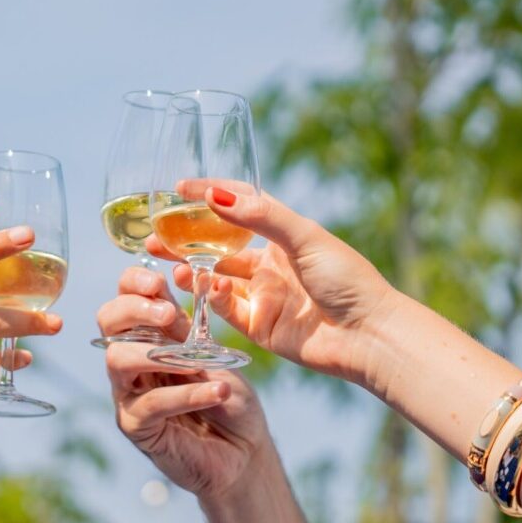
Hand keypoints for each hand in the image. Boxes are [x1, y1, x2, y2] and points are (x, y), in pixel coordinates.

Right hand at [96, 267, 272, 500]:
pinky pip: (151, 404)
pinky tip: (218, 393)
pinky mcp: (137, 427)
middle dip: (134, 309)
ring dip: (155, 353)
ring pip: (118, 360)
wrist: (245, 450)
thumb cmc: (230, 398)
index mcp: (150, 334)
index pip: (125, 297)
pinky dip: (187, 395)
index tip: (160, 281)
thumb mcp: (214, 355)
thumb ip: (191, 328)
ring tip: (192, 361)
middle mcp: (131, 360)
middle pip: (108, 322)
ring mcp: (129, 393)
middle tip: (169, 314)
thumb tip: (178, 280)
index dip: (134, 282)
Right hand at [147, 188, 397, 381]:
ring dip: (190, 267)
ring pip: (214, 277)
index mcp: (283, 235)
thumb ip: (261, 218)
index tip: (178, 187)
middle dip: (185, 238)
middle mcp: (269, 263)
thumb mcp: (305, 238)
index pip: (238, 206)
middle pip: (217, 245)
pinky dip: (208, 296)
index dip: (209, 193)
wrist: (368, 335)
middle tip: (153, 234)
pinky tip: (200, 283)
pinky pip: (224, 308)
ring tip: (167, 260)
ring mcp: (262, 295)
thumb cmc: (347, 279)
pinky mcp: (259, 325)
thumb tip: (216, 196)